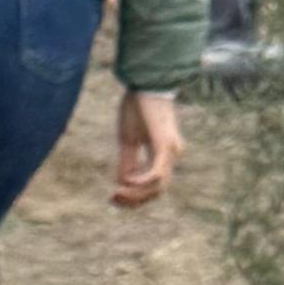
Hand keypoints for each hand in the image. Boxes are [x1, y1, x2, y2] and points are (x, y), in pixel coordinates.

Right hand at [110, 87, 182, 208]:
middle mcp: (171, 155)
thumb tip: (123, 183)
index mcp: (163, 154)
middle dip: (134, 200)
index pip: (153, 186)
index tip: (113, 196)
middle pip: (156, 191)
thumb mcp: (128, 139)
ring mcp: (170, 151)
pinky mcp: (165, 145)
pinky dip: (142, 181)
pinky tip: (127, 181)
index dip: (135, 197)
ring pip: (158, 187)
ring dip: (136, 194)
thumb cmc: (137, 107)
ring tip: (116, 193)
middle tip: (112, 199)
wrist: (144, 83)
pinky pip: (157, 174)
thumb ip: (127, 161)